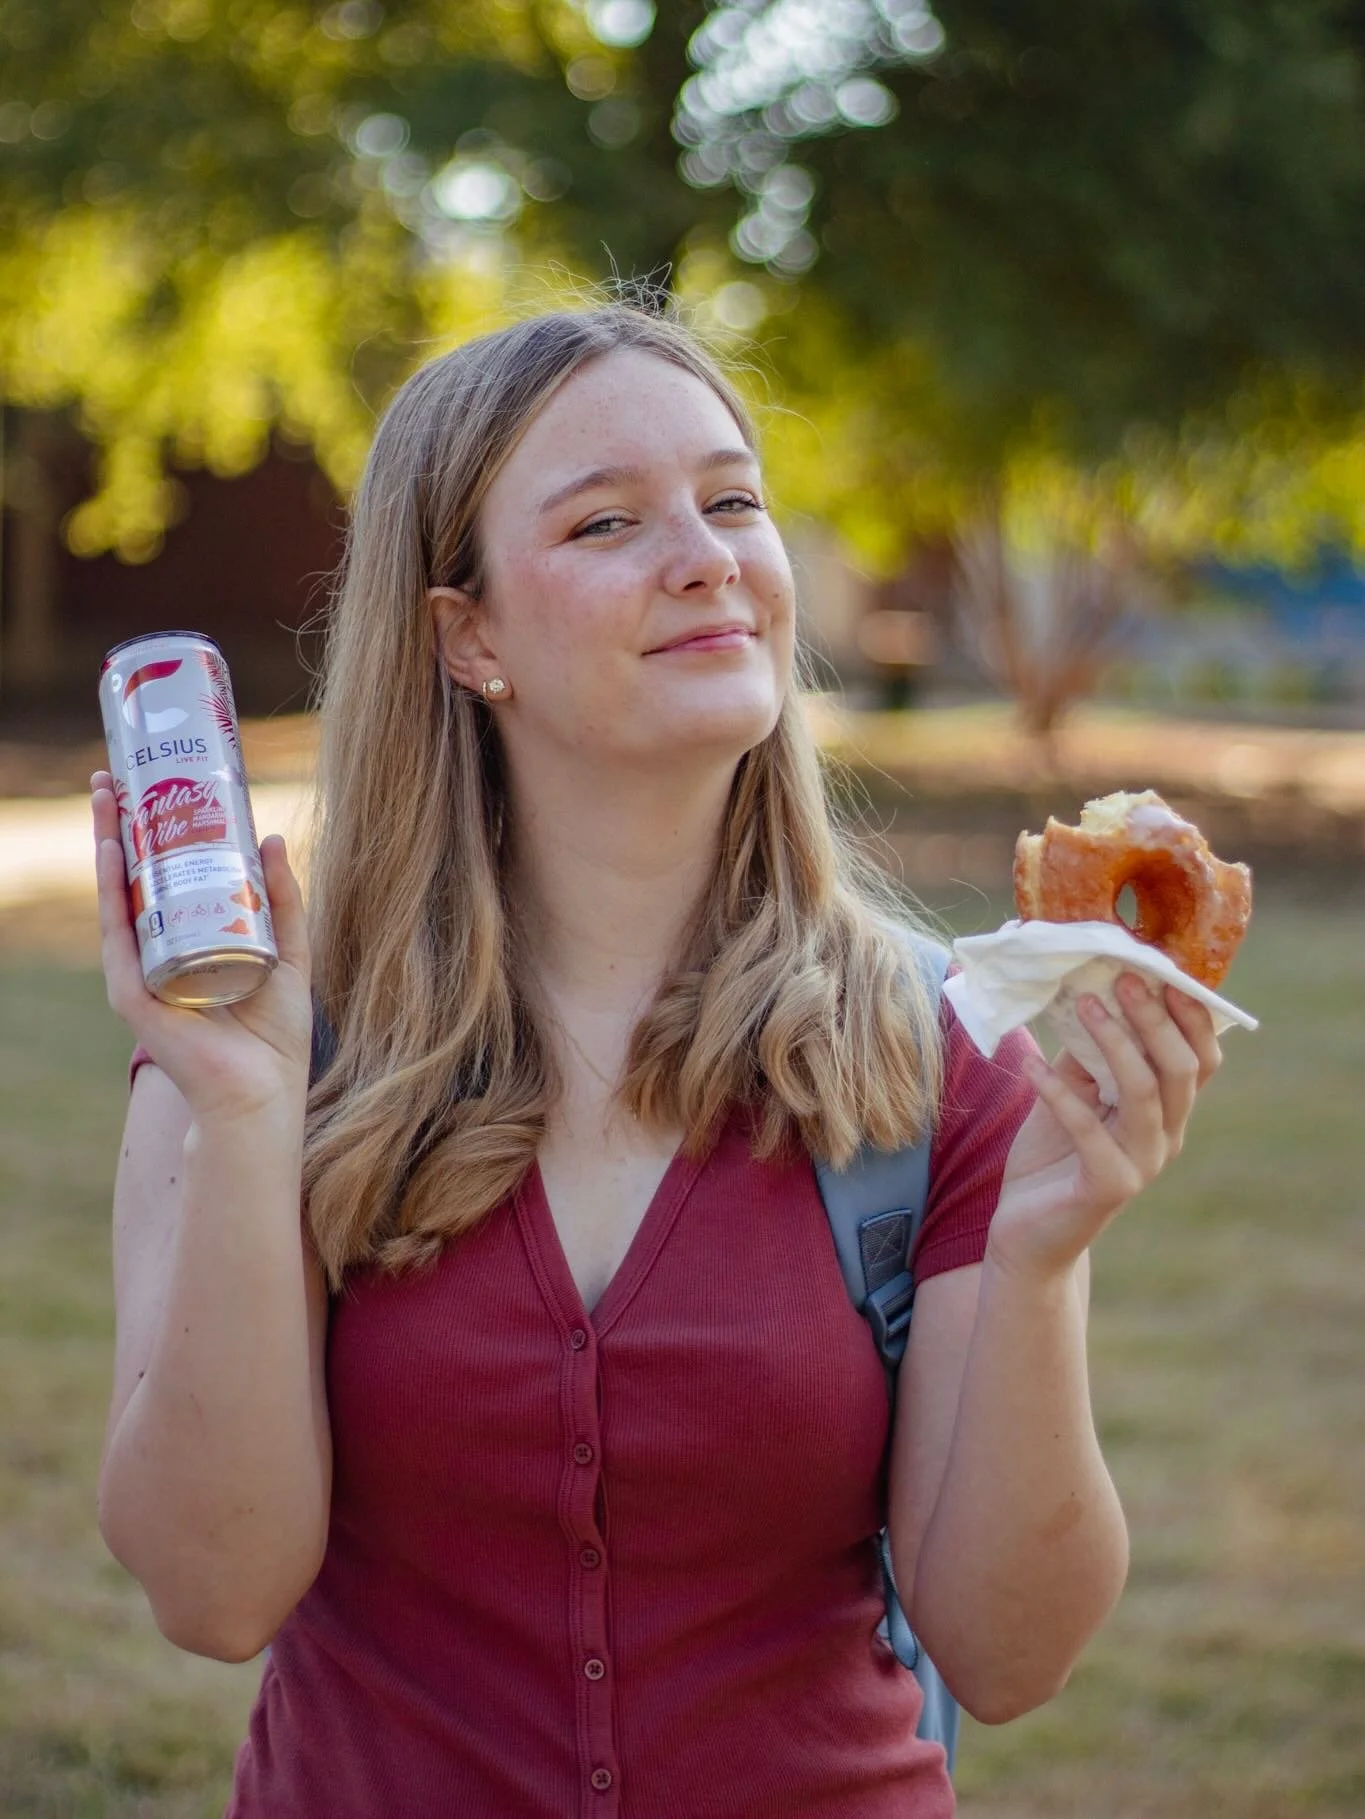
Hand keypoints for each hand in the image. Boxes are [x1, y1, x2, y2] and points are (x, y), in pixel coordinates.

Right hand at [92, 769, 312, 1125]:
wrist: (262, 1094)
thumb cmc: (275, 1037)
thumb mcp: (289, 953)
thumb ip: (282, 902)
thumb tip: (271, 837)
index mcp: (189, 946)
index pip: (162, 882)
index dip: (153, 837)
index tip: (152, 789)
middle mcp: (158, 956)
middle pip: (131, 880)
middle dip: (122, 828)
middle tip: (116, 778)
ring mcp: (141, 973)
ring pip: (116, 897)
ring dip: (108, 844)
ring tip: (107, 795)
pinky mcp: (133, 994)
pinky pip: (117, 933)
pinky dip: (112, 891)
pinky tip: (114, 852)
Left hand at [986, 972, 1222, 1282]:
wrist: (1027, 1234)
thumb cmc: (1052, 1157)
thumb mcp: (1072, 1093)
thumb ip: (1087, 1053)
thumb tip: (1087, 991)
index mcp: (1168, 1111)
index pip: (1201, 1058)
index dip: (1191, 1015)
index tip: (1165, 969)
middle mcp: (1167, 1137)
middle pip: (1182, 1069)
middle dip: (1155, 1019)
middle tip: (1124, 979)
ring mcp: (1142, 1165)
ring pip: (1145, 1093)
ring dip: (1115, 1043)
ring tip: (1084, 1006)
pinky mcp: (1108, 1187)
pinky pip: (1088, 1130)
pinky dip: (1058, 1092)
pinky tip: (1030, 1065)